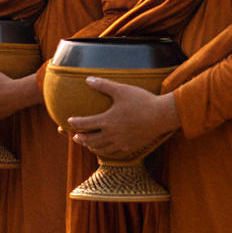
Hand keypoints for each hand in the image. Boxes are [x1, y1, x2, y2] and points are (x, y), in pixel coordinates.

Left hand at [63, 78, 179, 157]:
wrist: (162, 116)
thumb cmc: (142, 101)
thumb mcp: (121, 90)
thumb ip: (103, 85)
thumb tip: (88, 79)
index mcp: (107, 121)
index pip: (85, 124)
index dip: (76, 122)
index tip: (69, 121)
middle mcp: (112, 135)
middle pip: (91, 140)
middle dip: (81, 139)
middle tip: (75, 137)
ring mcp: (121, 143)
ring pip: (102, 149)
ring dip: (92, 147)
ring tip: (88, 145)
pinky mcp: (131, 147)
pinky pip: (114, 153)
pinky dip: (106, 152)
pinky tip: (106, 150)